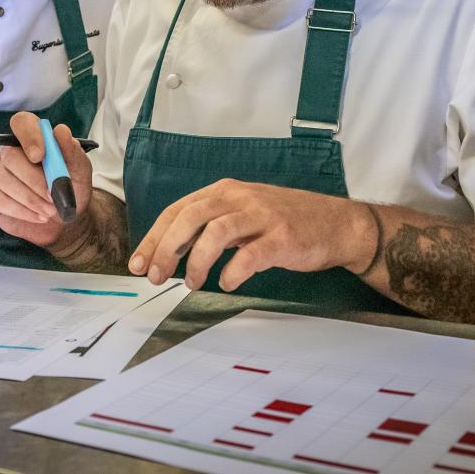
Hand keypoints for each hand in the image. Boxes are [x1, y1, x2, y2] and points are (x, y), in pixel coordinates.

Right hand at [0, 111, 93, 247]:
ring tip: (50, 210)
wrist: (65, 221)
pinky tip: (38, 216)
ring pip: (3, 179)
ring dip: (30, 198)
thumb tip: (61, 131)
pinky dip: (21, 210)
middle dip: (34, 179)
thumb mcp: (80, 172)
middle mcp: (10, 151)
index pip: (21, 122)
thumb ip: (72, 151)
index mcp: (33, 139)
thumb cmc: (71, 190)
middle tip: (53, 196)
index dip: (29, 136)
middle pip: (11, 156)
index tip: (40, 156)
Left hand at [128, 179, 376, 291]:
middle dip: (166, 248)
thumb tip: (169, 252)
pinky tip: (227, 283)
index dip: (154, 237)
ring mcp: (262, 216)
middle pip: (191, 216)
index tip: (139, 264)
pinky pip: (250, 255)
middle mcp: (240, 197)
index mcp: (225, 191)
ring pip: (216, 232)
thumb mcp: (242, 214)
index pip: (178, 210)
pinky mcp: (282, 237)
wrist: (335, 223)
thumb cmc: (284, 222)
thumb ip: (210, 226)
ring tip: (190, 283)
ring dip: (196, 261)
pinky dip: (232, 271)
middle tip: (155, 276)